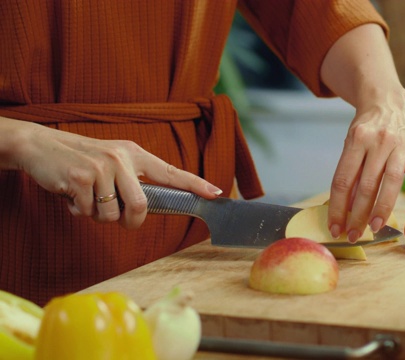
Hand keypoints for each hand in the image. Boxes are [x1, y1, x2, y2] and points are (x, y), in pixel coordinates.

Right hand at [6, 120, 220, 228]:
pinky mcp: (80, 178)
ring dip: (99, 216)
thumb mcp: (112, 162)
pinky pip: (89, 212)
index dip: (195, 184)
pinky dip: (79, 211)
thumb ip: (132, 180)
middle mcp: (122, 158)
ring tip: (87, 198)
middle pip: (141, 206)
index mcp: (135, 154)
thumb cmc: (81, 160)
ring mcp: (102, 167)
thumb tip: (147, 209)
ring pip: (113, 215)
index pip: (172, 171)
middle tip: (119, 218)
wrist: (40, 146)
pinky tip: (71, 195)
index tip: (216, 193)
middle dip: (130, 222)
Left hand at [328, 89, 404, 242]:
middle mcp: (378, 141)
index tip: (335, 228)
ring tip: (374, 227)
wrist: (387, 99)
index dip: (337, 207)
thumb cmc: (367, 129)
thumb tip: (345, 209)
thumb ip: (350, 172)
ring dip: (382, 207)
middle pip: (366, 184)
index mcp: (356, 140)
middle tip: (353, 235)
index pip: (343, 180)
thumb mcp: (351, 144)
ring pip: (392, 180)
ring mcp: (400, 143)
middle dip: (357, 215)